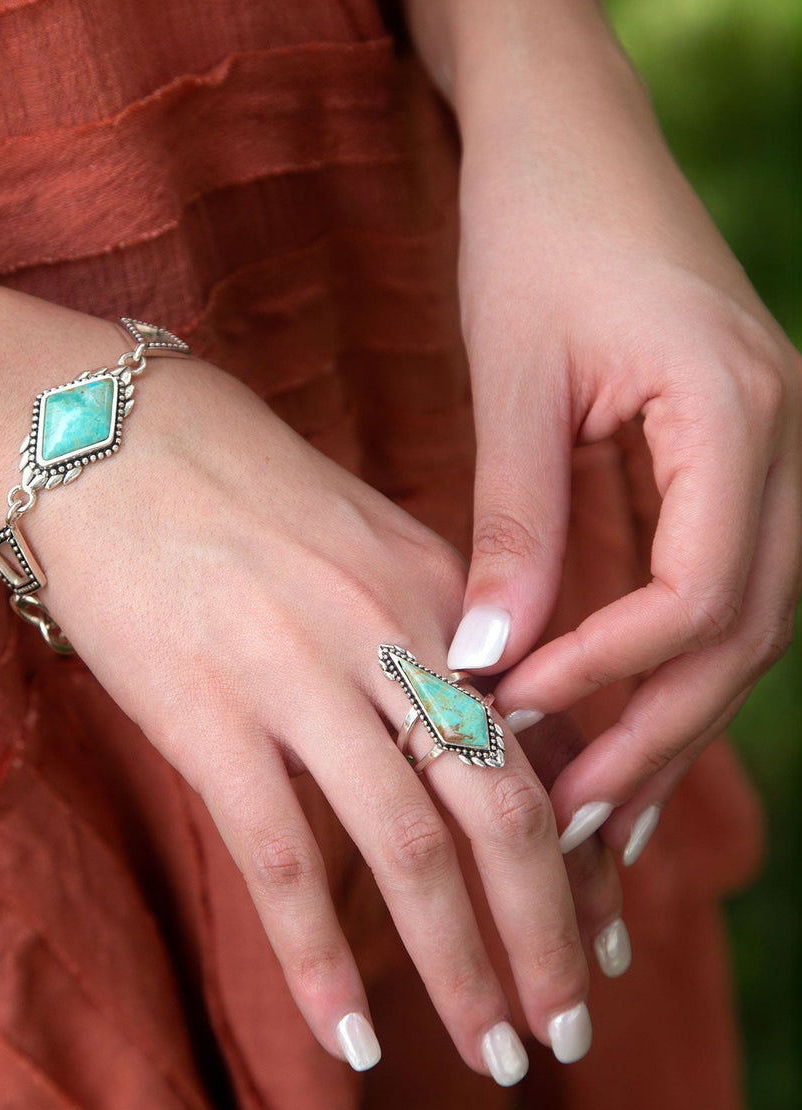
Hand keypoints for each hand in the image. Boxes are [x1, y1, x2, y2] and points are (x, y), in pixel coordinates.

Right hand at [22, 357, 620, 1078]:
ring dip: (463, 966)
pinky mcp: (209, 715)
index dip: (581, 844)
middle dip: (551, 929)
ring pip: (414, 849)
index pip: (540, 740)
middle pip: (505, 808)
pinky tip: (346, 1032)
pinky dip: (318, 958)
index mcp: (439, 591)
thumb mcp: (357, 535)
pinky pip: (283, 860)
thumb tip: (465, 721)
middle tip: (569, 1024)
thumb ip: (421, 626)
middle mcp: (392, 637)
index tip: (596, 920)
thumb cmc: (225, 479)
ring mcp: (300, 677)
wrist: (97, 433)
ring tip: (494, 1050)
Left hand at [447, 74, 801, 863]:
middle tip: (571, 826)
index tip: (509, 720)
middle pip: (743, 634)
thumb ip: (513, 522)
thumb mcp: (513, 378)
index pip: (699, 595)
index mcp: (739, 413)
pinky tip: (617, 714)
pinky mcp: (731, 458)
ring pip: (744, 623)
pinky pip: (720, 582)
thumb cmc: (534, 227)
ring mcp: (770, 451)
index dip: (606, 675)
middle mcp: (785, 442)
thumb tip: (486, 660)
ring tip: (598, 806)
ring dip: (667, 715)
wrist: (569, 132)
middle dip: (654, 733)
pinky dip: (667, 659)